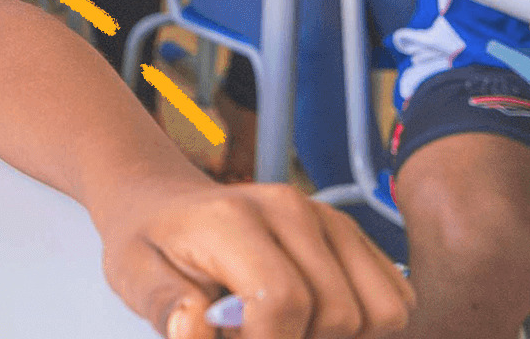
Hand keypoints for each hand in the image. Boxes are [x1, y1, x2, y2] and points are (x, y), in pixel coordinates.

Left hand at [96, 181, 410, 337]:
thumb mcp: (133, 276)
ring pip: (380, 312)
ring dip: (334, 336)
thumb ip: (166, 307)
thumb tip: (196, 332)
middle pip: (338, 314)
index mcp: (234, 218)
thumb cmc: (151, 244)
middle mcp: (292, 209)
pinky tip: (310, 320)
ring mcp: (329, 218)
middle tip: (249, 333)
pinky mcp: (352, 235)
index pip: (282, 301)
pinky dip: (363, 326)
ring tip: (282, 327)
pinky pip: (396, 300)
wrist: (163, 204)